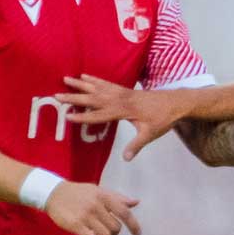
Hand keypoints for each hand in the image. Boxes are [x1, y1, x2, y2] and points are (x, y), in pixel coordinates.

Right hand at [43, 182, 141, 234]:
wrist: (54, 193)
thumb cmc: (79, 193)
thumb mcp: (98, 191)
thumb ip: (117, 198)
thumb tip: (136, 202)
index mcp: (104, 196)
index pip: (124, 212)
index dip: (133, 224)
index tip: (138, 234)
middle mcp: (96, 205)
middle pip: (115, 228)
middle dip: (112, 231)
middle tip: (103, 227)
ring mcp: (85, 215)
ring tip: (93, 229)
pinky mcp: (75, 225)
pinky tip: (87, 234)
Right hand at [61, 76, 185, 161]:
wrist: (175, 103)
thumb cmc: (163, 119)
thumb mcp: (150, 134)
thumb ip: (136, 146)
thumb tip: (126, 158)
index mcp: (124, 111)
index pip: (99, 115)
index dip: (83, 117)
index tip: (67, 117)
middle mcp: (120, 99)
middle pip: (93, 98)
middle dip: (74, 97)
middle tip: (57, 95)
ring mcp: (122, 92)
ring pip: (97, 87)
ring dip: (80, 84)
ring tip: (65, 79)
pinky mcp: (125, 89)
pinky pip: (106, 82)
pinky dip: (94, 79)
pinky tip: (85, 76)